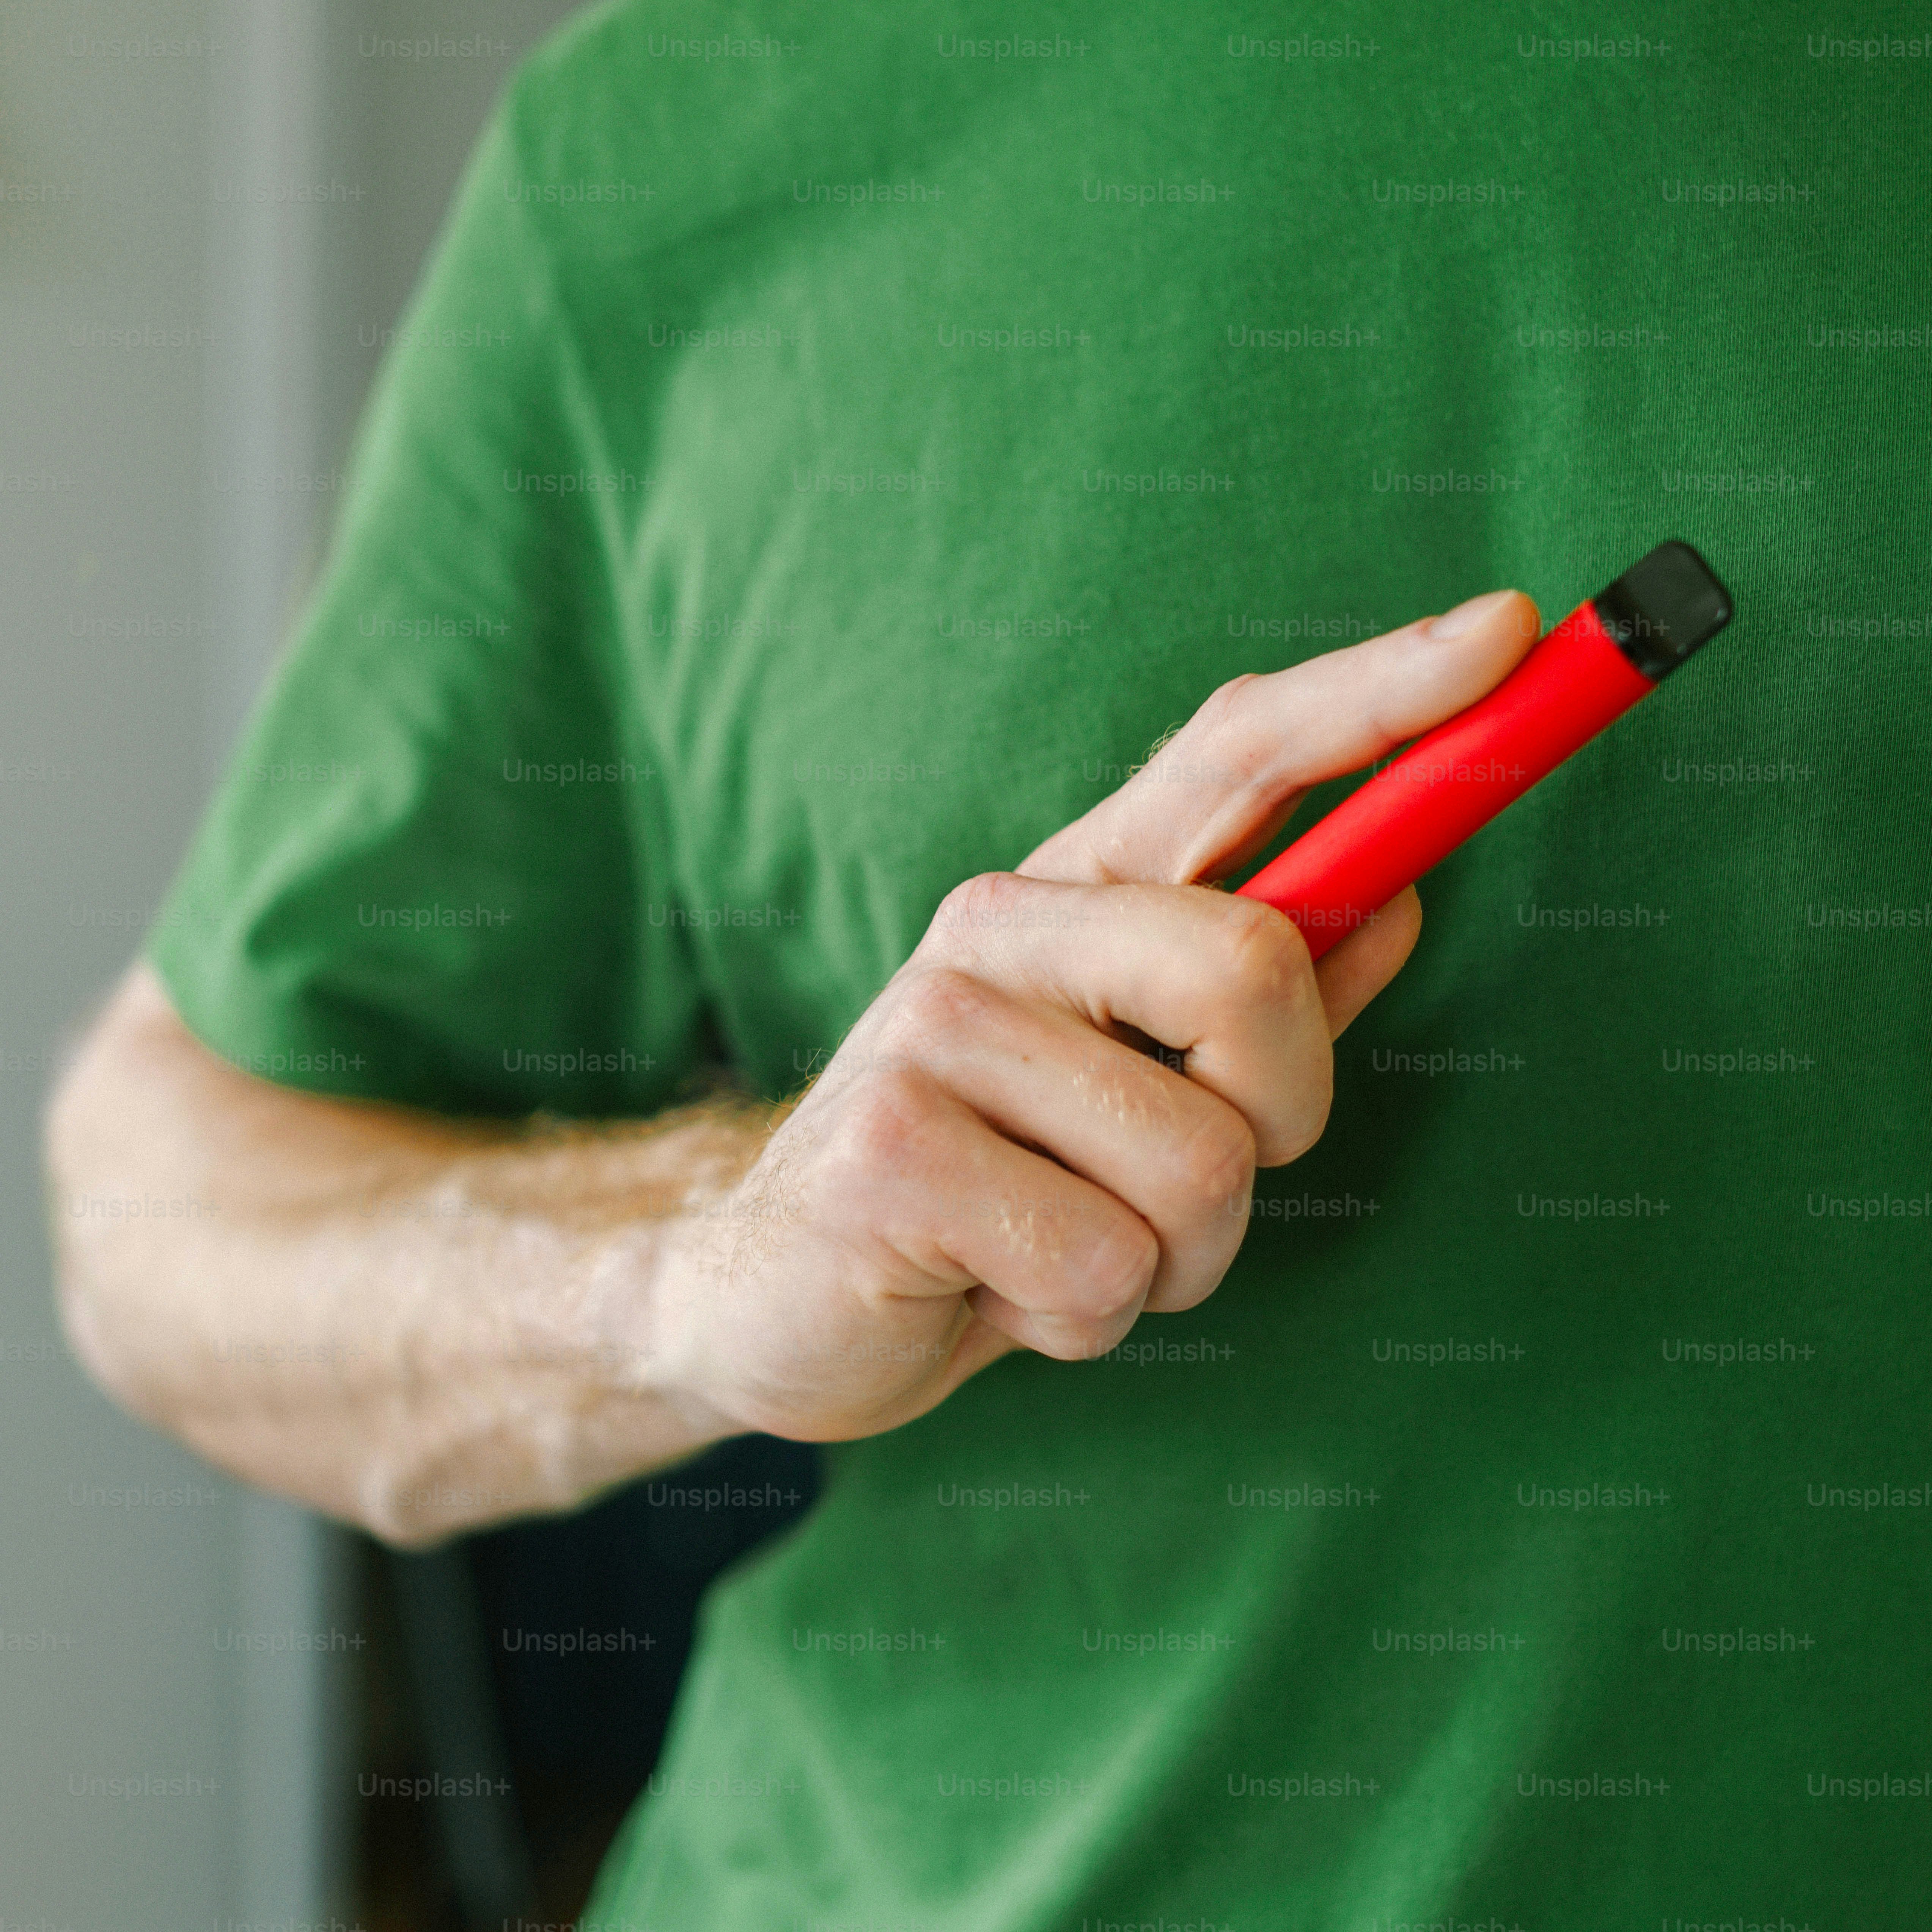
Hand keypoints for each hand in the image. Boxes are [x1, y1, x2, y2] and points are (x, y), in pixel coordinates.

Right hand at [650, 589, 1539, 1442]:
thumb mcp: (1136, 1086)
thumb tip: (1402, 899)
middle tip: (1199, 1177)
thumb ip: (1268, 999)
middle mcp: (1001, 928)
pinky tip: (997, 1296)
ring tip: (1073, 1250)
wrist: (777, 1294)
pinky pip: (1102, 1269)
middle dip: (1281, 1112)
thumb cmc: (998, 1183)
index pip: (1234, 751)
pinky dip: (1085, 1320)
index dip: (1377, 692)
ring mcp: (933, 1031)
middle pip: (1250, 966)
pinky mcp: (890, 1150)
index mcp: (1074, 892)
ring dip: (1174, 1256)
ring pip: (1197, 1164)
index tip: (1511, 629)